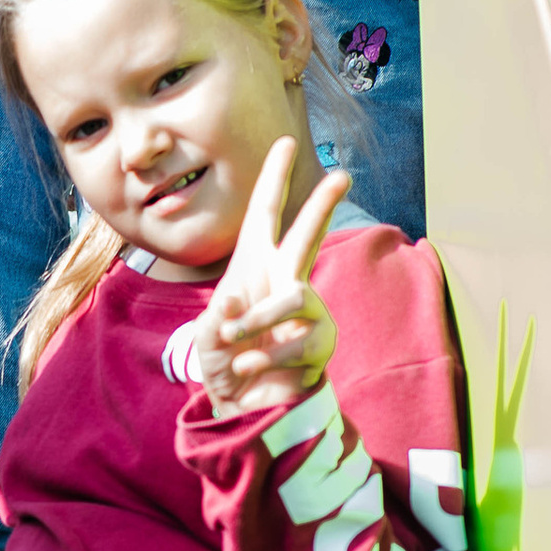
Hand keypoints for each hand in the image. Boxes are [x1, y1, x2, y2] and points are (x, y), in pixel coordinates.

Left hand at [188, 140, 347, 417]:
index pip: (264, 217)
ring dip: (259, 321)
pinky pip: (297, 341)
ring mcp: (305, 313)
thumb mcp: (207, 337)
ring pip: (294, 297)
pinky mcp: (319, 344)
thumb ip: (218, 318)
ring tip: (234, 341)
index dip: (274, 181)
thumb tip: (241, 302)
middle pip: (306, 237)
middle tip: (342, 175)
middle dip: (321, 206)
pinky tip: (250, 367)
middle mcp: (284, 282)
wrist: (244, 408)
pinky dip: (266, 356)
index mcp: (254, 269)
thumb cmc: (225, 364)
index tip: (285, 142)